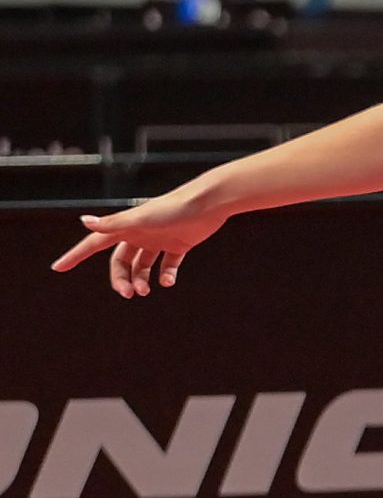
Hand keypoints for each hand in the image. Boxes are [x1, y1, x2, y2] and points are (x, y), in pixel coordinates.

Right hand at [50, 184, 228, 296]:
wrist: (209, 203)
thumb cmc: (174, 207)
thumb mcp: (140, 218)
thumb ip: (113, 223)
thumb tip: (83, 220)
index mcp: (126, 227)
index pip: (93, 243)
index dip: (76, 255)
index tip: (58, 267)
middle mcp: (139, 233)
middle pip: (120, 261)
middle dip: (120, 279)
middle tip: (128, 294)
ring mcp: (159, 239)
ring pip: (142, 265)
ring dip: (141, 280)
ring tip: (146, 291)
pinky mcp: (180, 243)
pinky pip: (168, 264)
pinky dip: (166, 275)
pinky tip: (168, 281)